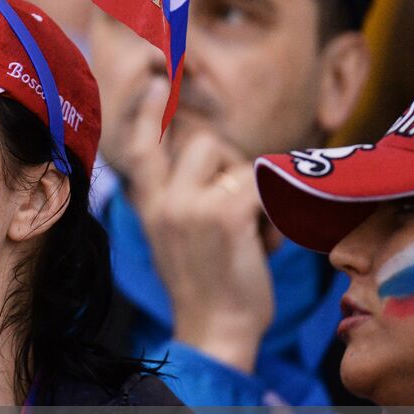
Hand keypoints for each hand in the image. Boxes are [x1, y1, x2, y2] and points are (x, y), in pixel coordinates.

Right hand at [121, 81, 273, 373]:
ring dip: (253, 191)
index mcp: (148, 203)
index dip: (146, 109)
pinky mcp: (225, 213)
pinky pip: (262, 185)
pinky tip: (267, 246)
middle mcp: (161, 199)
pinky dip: (274, 214)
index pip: (139, 143)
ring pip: (235, 160)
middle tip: (241, 209)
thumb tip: (209, 157)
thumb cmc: (206, 286)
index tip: (156, 80)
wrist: (216, 332)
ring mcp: (189, 204)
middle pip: (202, 142)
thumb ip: (181, 196)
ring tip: (251, 234)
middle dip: (231, 166)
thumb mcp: (176, 234)